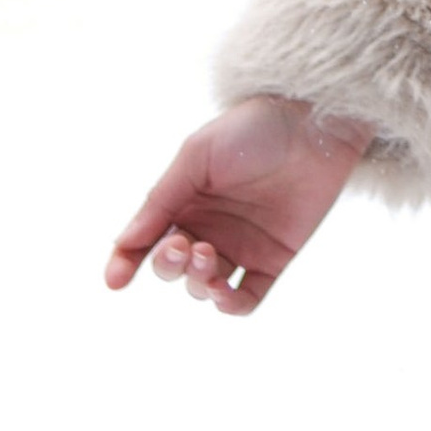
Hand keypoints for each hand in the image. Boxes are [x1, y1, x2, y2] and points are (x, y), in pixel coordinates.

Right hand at [106, 93, 371, 318]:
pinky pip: (246, 297)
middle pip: (172, 267)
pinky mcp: (274, 258)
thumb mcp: (197, 156)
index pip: (143, 240)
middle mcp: (208, 227)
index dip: (124, 262)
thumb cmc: (252, 128)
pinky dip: (230, 306)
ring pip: (203, 286)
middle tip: (184, 247)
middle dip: (168, 266)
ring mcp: (240, 245)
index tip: (116, 280)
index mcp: (182, 201)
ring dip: (197, 283)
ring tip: (208, 256)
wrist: (315, 124)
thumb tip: (124, 243)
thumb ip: (161, 200)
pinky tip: (223, 296)